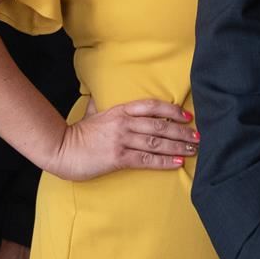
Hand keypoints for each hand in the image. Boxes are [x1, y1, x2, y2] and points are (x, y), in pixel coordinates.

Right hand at [46, 97, 196, 181]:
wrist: (61, 149)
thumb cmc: (78, 133)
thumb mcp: (91, 113)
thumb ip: (100, 105)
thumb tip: (98, 95)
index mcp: (119, 110)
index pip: (151, 106)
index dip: (171, 110)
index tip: (187, 115)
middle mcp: (123, 123)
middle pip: (159, 125)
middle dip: (181, 131)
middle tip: (198, 136)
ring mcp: (121, 140)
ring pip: (156, 142)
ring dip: (178, 146)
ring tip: (194, 149)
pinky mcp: (118, 158)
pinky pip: (146, 159)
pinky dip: (164, 161)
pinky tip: (177, 162)